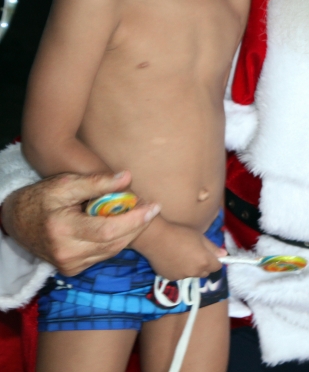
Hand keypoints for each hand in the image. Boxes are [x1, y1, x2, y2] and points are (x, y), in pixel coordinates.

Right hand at [1, 171, 158, 275]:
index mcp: (63, 230)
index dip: (135, 219)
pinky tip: (121, 226)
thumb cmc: (42, 198)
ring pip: (112, 251)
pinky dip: (116, 241)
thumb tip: (128, 177)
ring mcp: (68, 264)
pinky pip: (103, 255)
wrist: (16, 221)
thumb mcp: (65, 184)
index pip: (109, 230)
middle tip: (151, 208)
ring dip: (129, 233)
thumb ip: (97, 182)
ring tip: (139, 214)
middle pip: (115, 243)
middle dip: (137, 225)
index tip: (154, 206)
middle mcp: (66, 253)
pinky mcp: (71, 269)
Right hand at [132, 218, 224, 280]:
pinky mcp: (170, 278)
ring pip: (192, 274)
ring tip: (182, 255)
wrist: (155, 238)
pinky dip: (179, 270)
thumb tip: (224, 255)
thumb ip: (213, 248)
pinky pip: (179, 275)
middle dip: (204, 265)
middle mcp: (194, 272)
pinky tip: (173, 260)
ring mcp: (181, 277)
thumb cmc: (180, 234)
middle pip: (205, 272)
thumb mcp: (200, 237)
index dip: (215, 260)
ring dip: (191, 268)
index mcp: (204, 262)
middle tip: (195, 253)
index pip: (217, 267)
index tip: (210, 254)